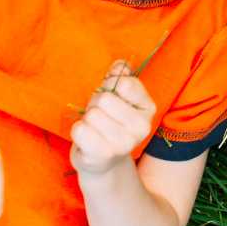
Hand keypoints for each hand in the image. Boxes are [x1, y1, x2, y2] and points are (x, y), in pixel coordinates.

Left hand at [70, 61, 155, 178]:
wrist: (103, 160)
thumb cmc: (110, 120)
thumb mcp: (119, 97)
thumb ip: (121, 76)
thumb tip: (119, 65)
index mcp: (149, 108)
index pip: (125, 84)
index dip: (110, 84)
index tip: (110, 93)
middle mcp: (141, 128)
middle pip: (105, 99)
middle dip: (96, 103)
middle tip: (99, 114)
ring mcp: (124, 144)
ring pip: (92, 114)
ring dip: (87, 118)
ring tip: (94, 127)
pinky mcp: (103, 155)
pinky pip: (79, 130)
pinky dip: (78, 130)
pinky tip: (87, 138)